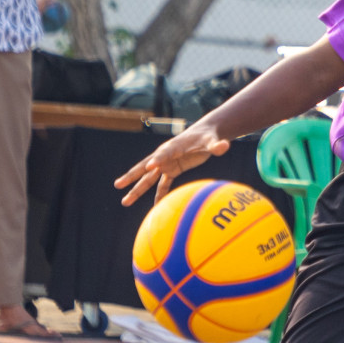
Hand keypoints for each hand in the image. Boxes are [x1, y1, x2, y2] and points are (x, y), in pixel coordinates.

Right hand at [115, 125, 230, 205]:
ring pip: (149, 179)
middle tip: (118, 184)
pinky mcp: (172, 170)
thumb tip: (225, 146)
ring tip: (124, 201)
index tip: (150, 167)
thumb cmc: (208, 137)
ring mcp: (167, 164)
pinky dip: (159, 195)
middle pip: (145, 167)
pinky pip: (163, 185)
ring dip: (137, 189)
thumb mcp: (213, 141)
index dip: (157, 160)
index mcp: (173, 147)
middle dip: (132, 176)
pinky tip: (155, 207)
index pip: (163, 154)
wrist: (206, 135)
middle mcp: (165, 156)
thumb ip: (217, 145)